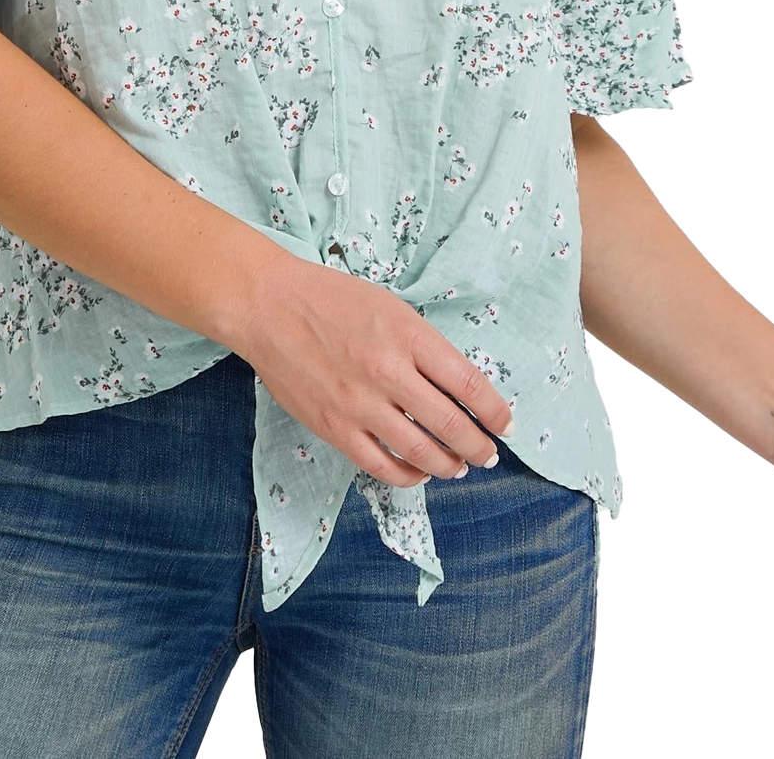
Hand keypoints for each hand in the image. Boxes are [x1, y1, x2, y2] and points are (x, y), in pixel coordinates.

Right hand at [231, 256, 515, 486]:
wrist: (268, 305)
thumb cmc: (330, 298)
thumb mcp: (390, 306)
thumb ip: (422, 345)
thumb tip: (455, 385)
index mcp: (409, 335)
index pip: (469, 384)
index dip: (494, 411)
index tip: (505, 424)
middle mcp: (389, 372)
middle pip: (452, 424)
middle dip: (479, 446)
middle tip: (489, 455)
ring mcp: (360, 404)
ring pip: (421, 452)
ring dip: (449, 465)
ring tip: (458, 466)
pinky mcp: (334, 427)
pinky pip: (381, 465)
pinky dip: (407, 475)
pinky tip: (418, 471)